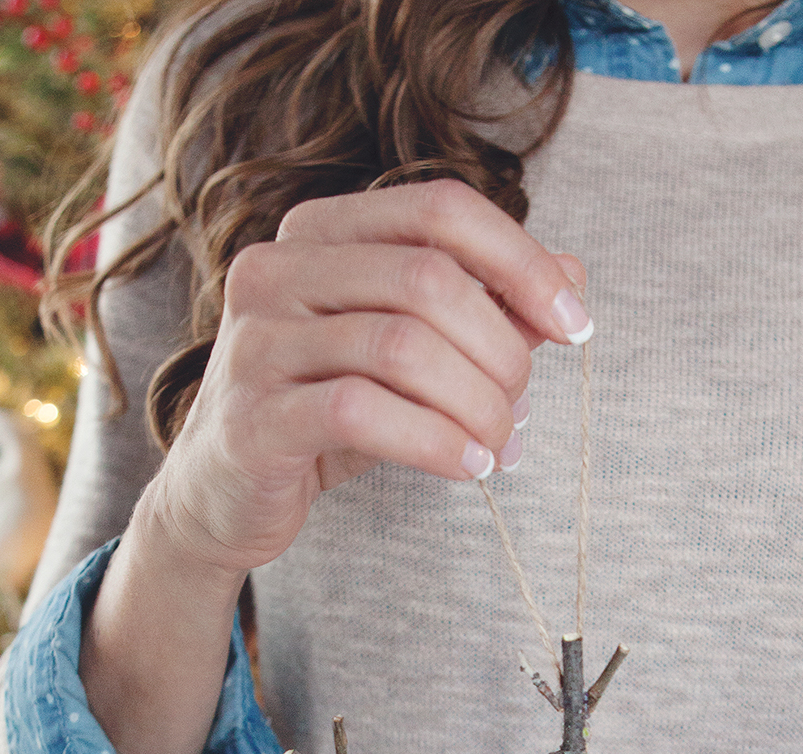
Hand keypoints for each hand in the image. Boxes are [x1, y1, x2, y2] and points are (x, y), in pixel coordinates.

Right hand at [151, 179, 589, 576]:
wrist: (225, 493)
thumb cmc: (327, 413)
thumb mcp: (410, 355)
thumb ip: (482, 309)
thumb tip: (572, 275)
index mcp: (321, 233)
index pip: (440, 210)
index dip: (523, 262)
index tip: (577, 325)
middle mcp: (278, 268)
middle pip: (427, 278)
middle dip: (501, 350)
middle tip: (522, 409)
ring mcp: (257, 340)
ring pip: (401, 346)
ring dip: (476, 405)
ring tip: (500, 447)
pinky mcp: (253, 415)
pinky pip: (362, 412)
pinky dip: (435, 442)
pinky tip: (468, 466)